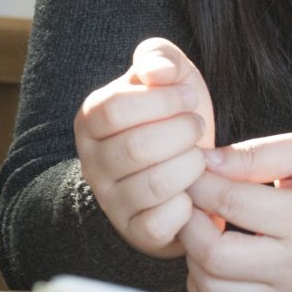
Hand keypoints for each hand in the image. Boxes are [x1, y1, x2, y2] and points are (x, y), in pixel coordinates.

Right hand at [74, 38, 217, 258]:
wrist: (181, 170)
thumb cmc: (171, 119)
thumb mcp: (166, 79)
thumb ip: (159, 59)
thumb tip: (159, 73)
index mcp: (91, 121)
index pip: (114, 109)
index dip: (161, 100)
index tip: (188, 98)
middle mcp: (93, 163)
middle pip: (136, 148)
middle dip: (181, 133)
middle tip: (196, 128)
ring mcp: (113, 202)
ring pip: (154, 185)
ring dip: (191, 167)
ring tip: (200, 157)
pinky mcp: (136, 232)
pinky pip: (160, 224)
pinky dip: (187, 207)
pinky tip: (195, 192)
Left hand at [179, 134, 291, 291]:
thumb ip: (258, 154)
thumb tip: (205, 161)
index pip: (231, 204)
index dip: (197, 183)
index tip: (189, 170)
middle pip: (214, 256)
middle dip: (188, 225)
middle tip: (190, 204)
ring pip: (211, 291)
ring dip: (193, 257)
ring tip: (205, 230)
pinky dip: (206, 284)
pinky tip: (217, 257)